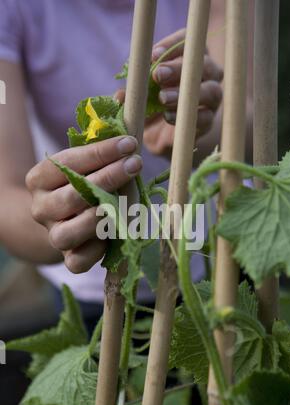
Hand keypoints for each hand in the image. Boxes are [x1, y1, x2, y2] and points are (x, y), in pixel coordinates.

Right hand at [26, 136, 141, 273]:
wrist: (65, 221)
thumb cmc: (82, 186)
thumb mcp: (86, 168)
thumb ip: (101, 158)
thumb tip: (130, 145)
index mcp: (39, 179)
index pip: (67, 163)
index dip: (100, 152)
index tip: (129, 143)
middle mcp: (41, 208)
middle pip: (71, 197)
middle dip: (107, 178)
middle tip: (134, 165)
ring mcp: (53, 235)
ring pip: (68, 233)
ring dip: (100, 218)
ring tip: (124, 203)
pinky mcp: (68, 258)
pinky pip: (78, 261)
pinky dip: (98, 249)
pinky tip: (115, 233)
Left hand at [144, 29, 222, 155]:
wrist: (163, 136)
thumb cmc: (153, 106)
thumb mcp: (140, 96)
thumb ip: (134, 92)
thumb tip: (119, 96)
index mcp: (192, 59)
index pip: (190, 43)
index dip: (173, 45)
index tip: (152, 55)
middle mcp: (208, 76)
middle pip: (203, 65)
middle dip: (179, 68)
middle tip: (157, 75)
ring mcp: (212, 100)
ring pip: (211, 91)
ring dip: (184, 93)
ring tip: (162, 98)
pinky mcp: (208, 122)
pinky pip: (206, 117)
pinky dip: (187, 116)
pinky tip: (168, 117)